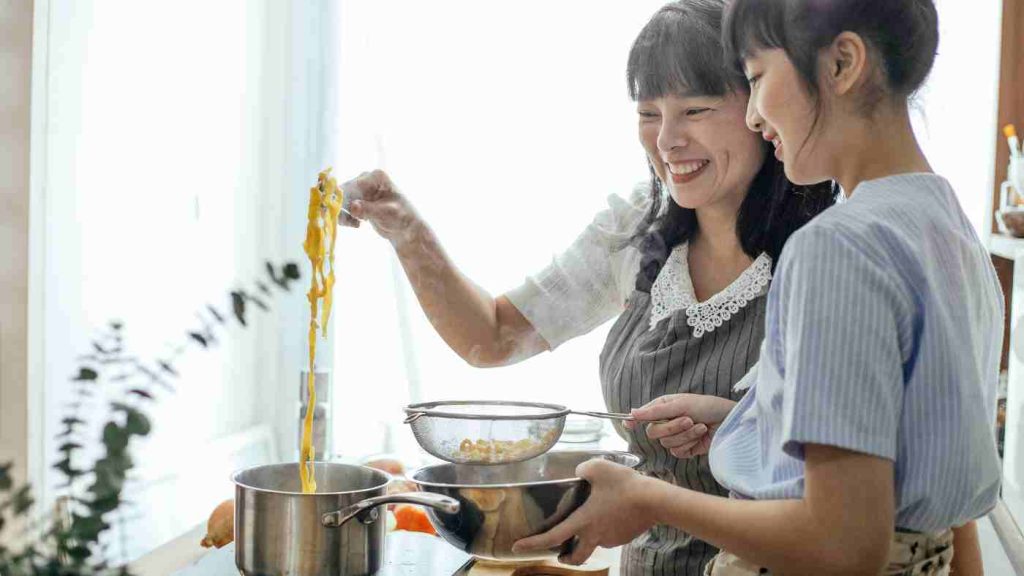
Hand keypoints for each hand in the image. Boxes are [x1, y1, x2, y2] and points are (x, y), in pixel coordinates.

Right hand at [339, 170, 421, 245]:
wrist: (406, 229)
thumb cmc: (402, 218)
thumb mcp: (386, 213)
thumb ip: (368, 209)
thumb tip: (352, 206)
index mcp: (376, 177)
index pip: (352, 186)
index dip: (342, 200)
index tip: (340, 213)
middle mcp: (366, 179)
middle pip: (343, 192)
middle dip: (342, 208)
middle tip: (350, 222)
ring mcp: (361, 189)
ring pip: (340, 200)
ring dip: (343, 214)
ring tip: (356, 224)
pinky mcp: (358, 200)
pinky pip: (343, 207)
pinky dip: (345, 216)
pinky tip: (357, 223)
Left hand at [511, 459, 655, 564]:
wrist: (655, 500)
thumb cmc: (625, 485)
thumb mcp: (598, 468)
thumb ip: (583, 469)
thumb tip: (578, 472)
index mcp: (583, 521)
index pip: (552, 537)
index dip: (533, 543)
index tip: (517, 547)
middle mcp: (595, 535)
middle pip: (576, 557)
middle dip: (566, 559)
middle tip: (561, 554)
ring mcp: (611, 539)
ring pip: (595, 542)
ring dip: (590, 537)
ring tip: (595, 516)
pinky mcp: (624, 537)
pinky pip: (611, 535)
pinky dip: (607, 528)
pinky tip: (614, 512)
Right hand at [625, 394, 735, 457]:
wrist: (730, 422)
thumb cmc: (708, 407)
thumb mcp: (681, 404)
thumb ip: (655, 411)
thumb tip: (632, 412)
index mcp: (664, 407)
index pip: (643, 415)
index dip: (634, 420)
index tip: (628, 424)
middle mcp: (667, 422)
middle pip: (653, 433)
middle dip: (672, 427)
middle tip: (688, 419)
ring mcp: (676, 437)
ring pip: (667, 443)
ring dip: (686, 434)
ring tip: (700, 426)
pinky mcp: (685, 449)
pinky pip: (678, 451)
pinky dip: (690, 443)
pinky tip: (701, 435)